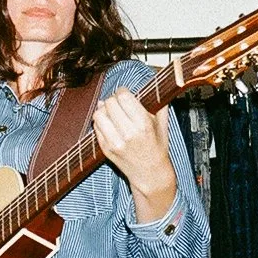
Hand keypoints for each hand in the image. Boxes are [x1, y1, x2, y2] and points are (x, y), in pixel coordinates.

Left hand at [93, 88, 176, 222]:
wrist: (150, 173)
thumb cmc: (157, 146)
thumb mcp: (162, 122)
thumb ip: (157, 101)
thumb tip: (152, 83)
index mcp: (143, 124)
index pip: (123, 97)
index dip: (122, 91)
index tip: (125, 93)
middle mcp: (128, 134)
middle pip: (109, 103)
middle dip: (113, 100)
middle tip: (119, 104)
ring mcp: (114, 143)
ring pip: (98, 114)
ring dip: (104, 110)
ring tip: (112, 113)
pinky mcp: (105, 149)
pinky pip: (95, 127)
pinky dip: (101, 122)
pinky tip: (110, 124)